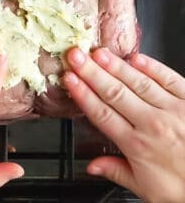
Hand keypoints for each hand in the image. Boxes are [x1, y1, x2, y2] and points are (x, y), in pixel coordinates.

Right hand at [63, 48, 184, 202]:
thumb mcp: (145, 189)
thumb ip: (116, 171)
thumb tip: (91, 167)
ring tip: (98, 53)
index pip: (102, 114)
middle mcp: (152, 124)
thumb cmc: (183, 189)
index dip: (83, 94)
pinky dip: (152, 67)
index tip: (69, 79)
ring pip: (138, 83)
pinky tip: (136, 57)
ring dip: (116, 66)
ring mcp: (173, 110)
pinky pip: (169, 79)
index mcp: (137, 145)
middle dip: (92, 72)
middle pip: (115, 93)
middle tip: (76, 56)